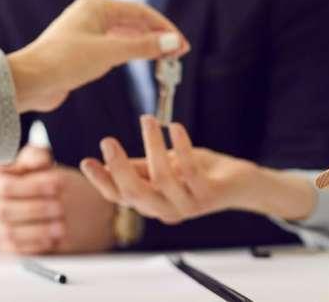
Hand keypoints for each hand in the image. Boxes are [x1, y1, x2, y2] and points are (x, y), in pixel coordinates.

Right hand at [0, 146, 116, 253]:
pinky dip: (35, 245)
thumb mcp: (38, 163)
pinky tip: (53, 239)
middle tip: (60, 207)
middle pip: (5, 211)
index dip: (32, 186)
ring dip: (38, 230)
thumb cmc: (39, 178)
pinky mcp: (2, 248)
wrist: (44, 201)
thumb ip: (35, 157)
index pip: (5, 186)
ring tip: (61, 226)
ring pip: (10, 233)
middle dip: (36, 209)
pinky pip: (16, 250)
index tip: (57, 185)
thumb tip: (35, 160)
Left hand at [7, 0, 190, 112]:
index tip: (182, 45)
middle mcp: (93, 15)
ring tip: (165, 60)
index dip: (165, 28)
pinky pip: (116, 46)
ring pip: (127, 34)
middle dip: (158, 37)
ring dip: (147, 45)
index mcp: (97, 6)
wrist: (29, 82)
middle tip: (178, 55)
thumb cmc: (64, 62)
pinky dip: (133, 52)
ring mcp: (88, 32)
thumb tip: (175, 42)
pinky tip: (143, 61)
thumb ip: (144, 46)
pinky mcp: (84, 49)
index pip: (141, 12)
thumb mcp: (110, 53)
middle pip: (135, 22)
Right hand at [81, 116, 316, 224]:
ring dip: (152, 146)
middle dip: (119, 167)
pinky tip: (174, 127)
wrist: (241, 184)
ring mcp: (188, 204)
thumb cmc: (203, 173)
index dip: (102, 181)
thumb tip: (111, 160)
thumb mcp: (167, 167)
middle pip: (136, 193)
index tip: (86, 160)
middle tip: (108, 140)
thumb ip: (143, 167)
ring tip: (147, 120)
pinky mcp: (209, 194)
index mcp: (153, 202)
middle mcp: (167, 209)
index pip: (121, 196)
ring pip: (162, 178)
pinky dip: (181, 147)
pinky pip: (190, 170)